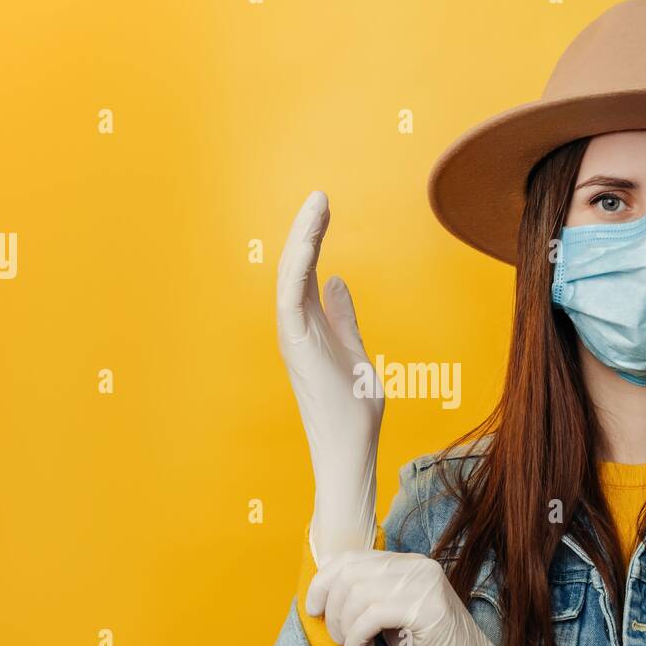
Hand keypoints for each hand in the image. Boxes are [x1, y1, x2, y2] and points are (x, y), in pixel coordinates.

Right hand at [276, 191, 383, 566]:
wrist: (351, 449)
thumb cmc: (353, 410)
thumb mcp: (355, 350)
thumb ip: (343, 317)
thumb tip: (338, 281)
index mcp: (308, 327)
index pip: (306, 272)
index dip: (312, 238)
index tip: (325, 208)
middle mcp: (295, 328)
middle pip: (295, 267)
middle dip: (305, 229)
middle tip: (320, 196)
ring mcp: (293, 336)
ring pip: (290, 275)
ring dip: (302, 238)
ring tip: (317, 205)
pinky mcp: (297, 344)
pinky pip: (292, 296)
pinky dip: (298, 264)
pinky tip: (311, 238)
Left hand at [305, 548, 547, 645]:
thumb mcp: (391, 615)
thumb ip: (367, 596)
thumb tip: (323, 592)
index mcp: (408, 562)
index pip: (351, 557)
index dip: (323, 581)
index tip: (313, 609)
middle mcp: (416, 566)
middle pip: (349, 574)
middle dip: (333, 609)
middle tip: (339, 638)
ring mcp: (423, 584)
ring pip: (357, 594)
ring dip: (345, 626)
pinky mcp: (425, 608)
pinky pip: (371, 615)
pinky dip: (358, 637)